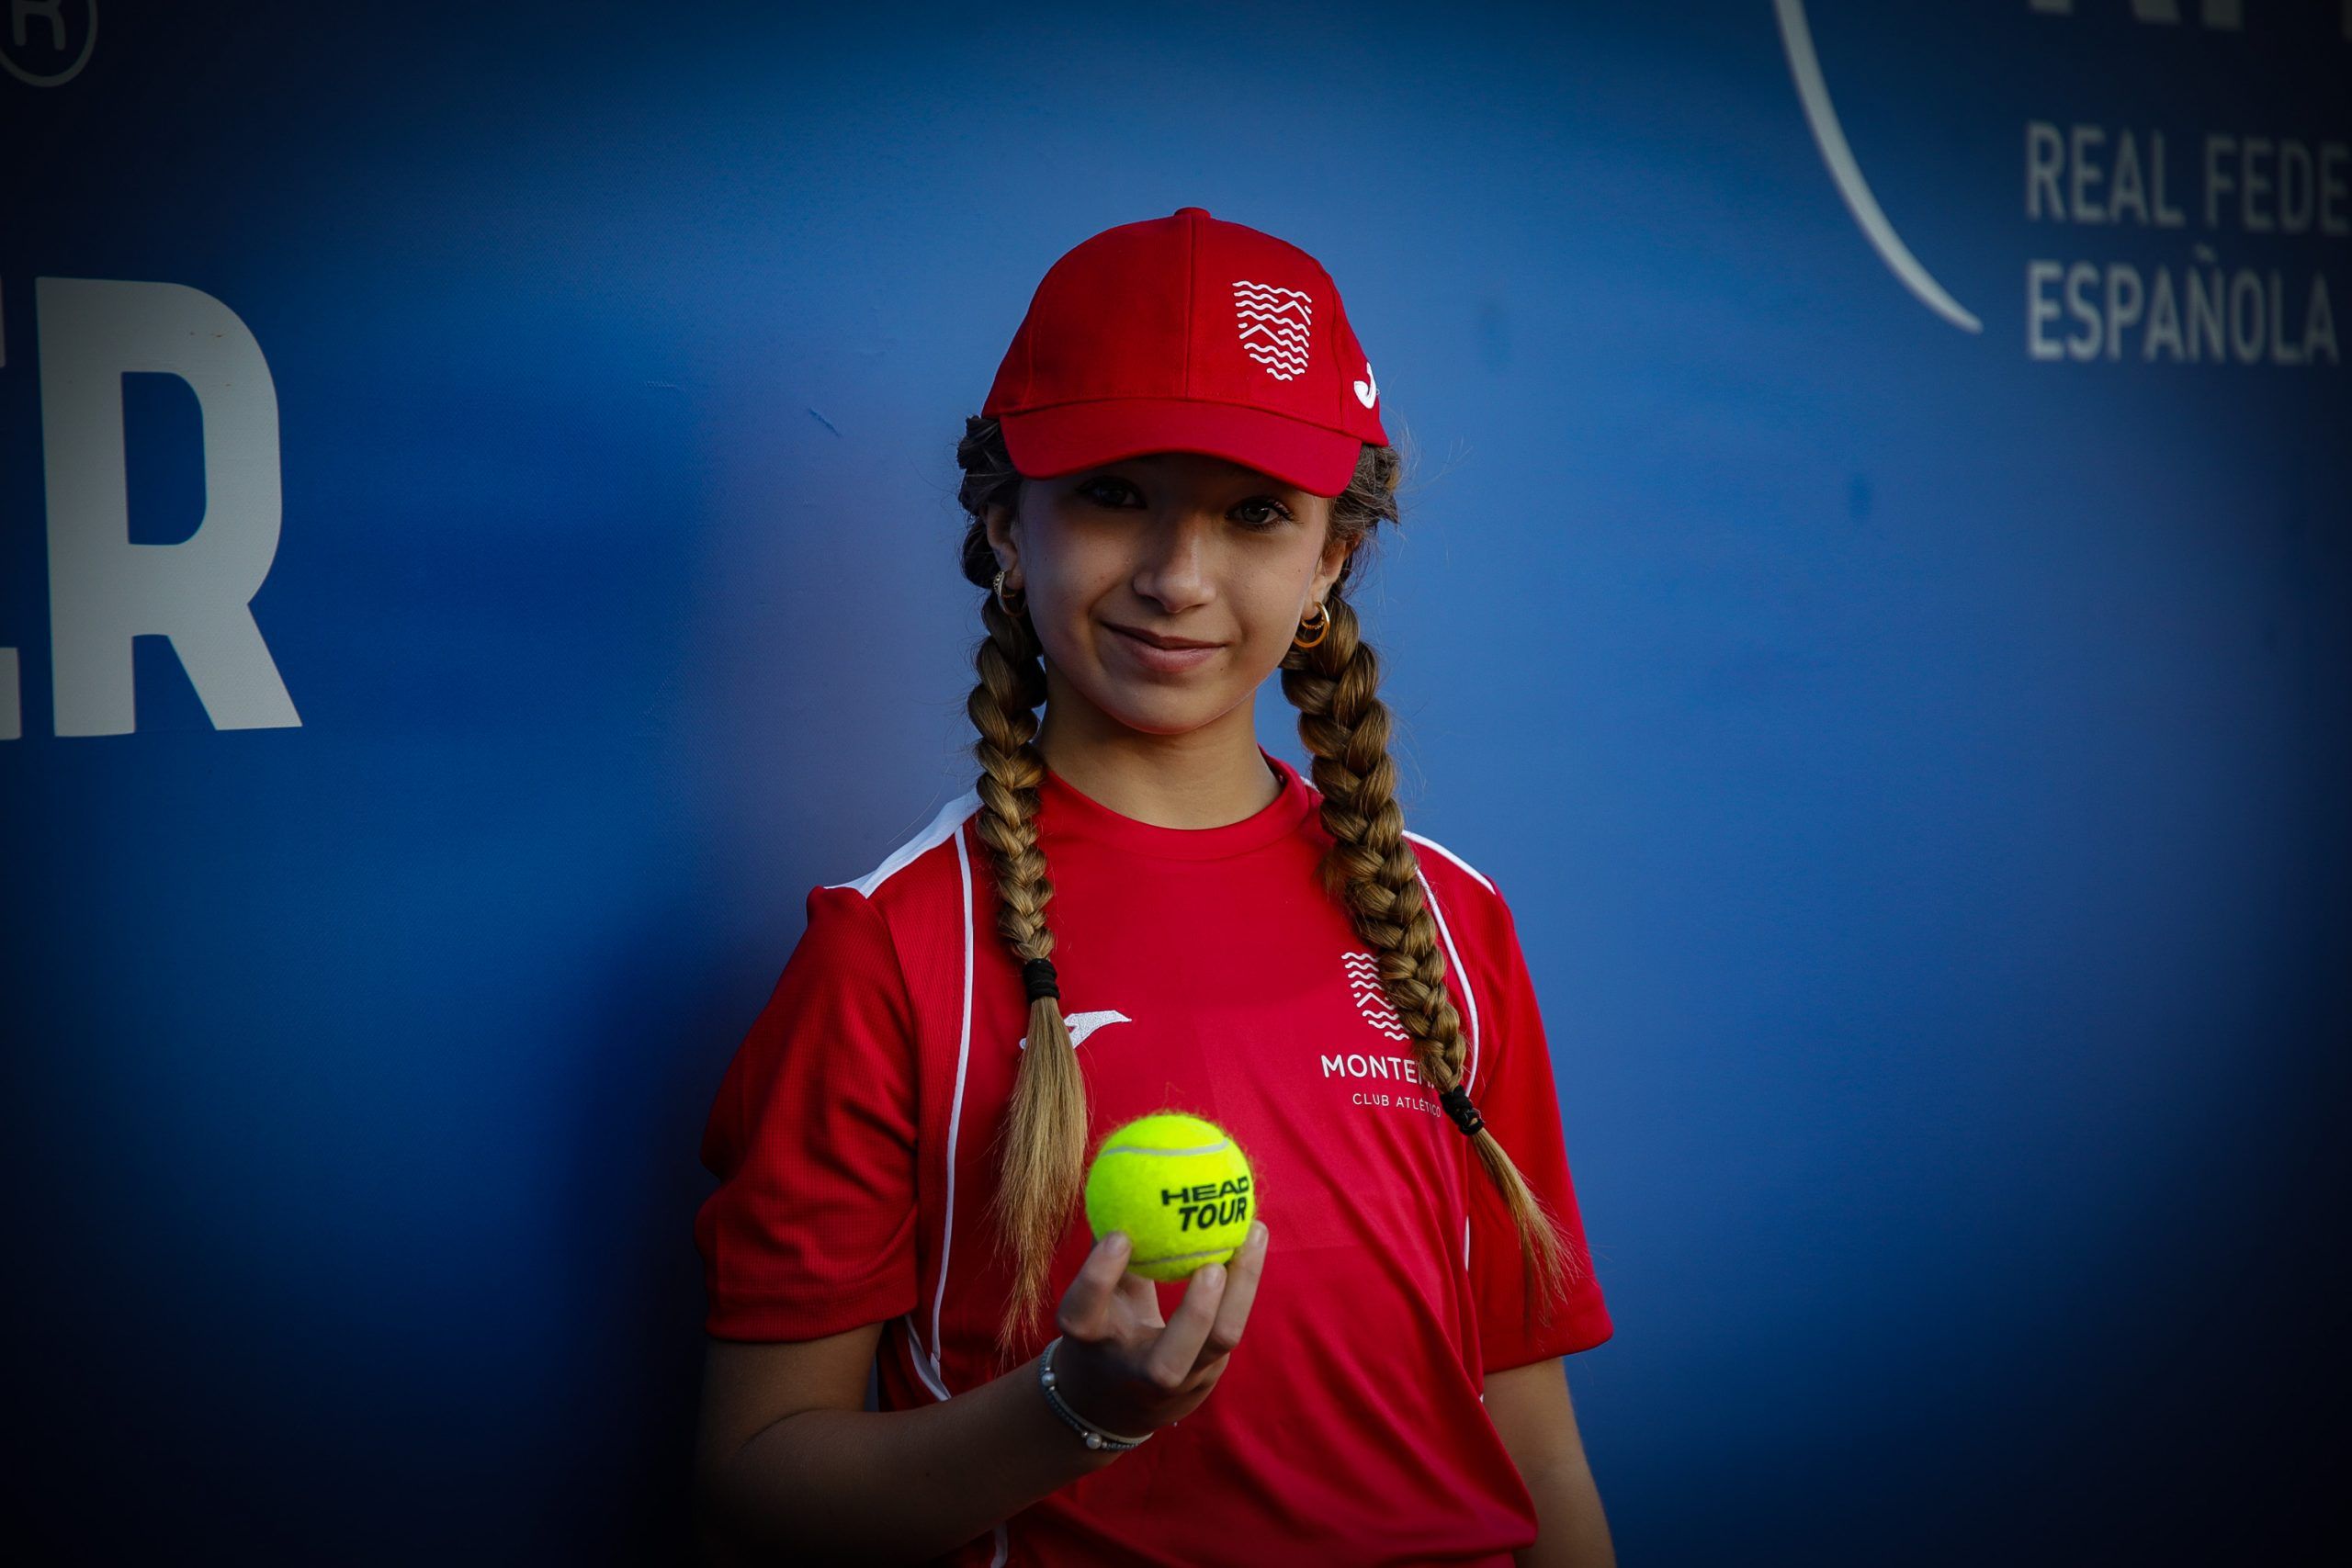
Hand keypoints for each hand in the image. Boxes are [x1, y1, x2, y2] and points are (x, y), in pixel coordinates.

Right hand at [1047, 1220, 1270, 1438]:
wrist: (1115, 1402)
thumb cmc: (1104, 1326)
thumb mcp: (1096, 1296)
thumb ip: (1103, 1251)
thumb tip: (1112, 1180)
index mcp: (1093, 1344)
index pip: (1084, 1316)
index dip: (1098, 1279)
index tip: (1120, 1235)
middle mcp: (1137, 1374)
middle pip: (1168, 1364)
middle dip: (1194, 1316)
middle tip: (1212, 1264)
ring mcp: (1181, 1381)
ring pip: (1218, 1345)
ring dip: (1240, 1290)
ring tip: (1251, 1232)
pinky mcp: (1210, 1374)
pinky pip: (1232, 1323)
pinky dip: (1246, 1281)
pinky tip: (1253, 1233)